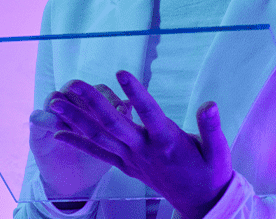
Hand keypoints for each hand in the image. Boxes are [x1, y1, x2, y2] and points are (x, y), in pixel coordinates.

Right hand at [29, 82, 129, 200]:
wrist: (75, 183)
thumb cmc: (96, 158)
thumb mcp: (112, 142)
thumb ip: (121, 123)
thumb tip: (131, 104)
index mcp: (88, 105)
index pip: (98, 89)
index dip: (110, 97)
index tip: (123, 111)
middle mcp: (68, 105)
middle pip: (74, 87)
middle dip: (88, 99)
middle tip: (101, 115)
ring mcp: (51, 116)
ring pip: (54, 97)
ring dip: (68, 110)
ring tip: (80, 127)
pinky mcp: (36, 130)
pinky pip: (37, 117)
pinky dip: (49, 120)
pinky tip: (59, 133)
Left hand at [49, 71, 232, 218]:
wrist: (201, 203)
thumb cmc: (210, 172)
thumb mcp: (219, 151)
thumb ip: (212, 128)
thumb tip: (209, 104)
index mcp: (168, 142)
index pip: (149, 114)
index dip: (136, 93)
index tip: (121, 72)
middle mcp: (144, 150)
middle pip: (114, 124)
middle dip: (92, 103)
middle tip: (73, 84)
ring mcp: (132, 159)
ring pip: (100, 137)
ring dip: (76, 119)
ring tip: (56, 103)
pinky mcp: (126, 166)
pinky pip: (98, 153)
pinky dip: (78, 143)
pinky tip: (58, 134)